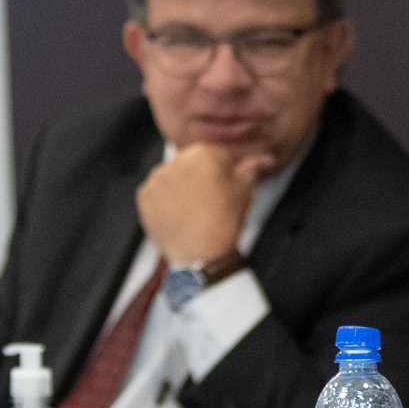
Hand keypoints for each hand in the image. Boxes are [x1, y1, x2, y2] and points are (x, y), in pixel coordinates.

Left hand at [137, 142, 271, 266]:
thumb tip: (264, 159)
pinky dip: (163, 202)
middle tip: (208, 201)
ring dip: (179, 188)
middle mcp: (176, 161)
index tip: (222, 188)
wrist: (201, 254)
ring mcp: (157, 179)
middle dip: (198, 178)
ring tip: (192, 210)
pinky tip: (178, 215)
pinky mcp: (144, 196)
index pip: (214, 154)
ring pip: (171, 177)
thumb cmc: (223, 222)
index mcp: (203, 153)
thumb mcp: (244, 190)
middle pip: (190, 164)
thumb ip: (252, 168)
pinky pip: (155, 193)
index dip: (221, 173)